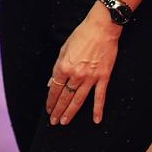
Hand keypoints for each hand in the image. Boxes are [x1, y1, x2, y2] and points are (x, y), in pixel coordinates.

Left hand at [45, 9, 119, 125]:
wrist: (102, 28)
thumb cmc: (81, 35)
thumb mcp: (63, 49)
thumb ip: (57, 67)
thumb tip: (50, 82)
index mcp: (64, 66)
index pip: (54, 89)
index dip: (50, 100)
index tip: (48, 109)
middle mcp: (76, 75)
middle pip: (65, 97)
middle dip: (58, 110)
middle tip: (54, 121)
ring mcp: (90, 78)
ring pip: (78, 100)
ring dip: (70, 112)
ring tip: (64, 122)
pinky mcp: (103, 77)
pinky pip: (100, 97)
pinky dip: (98, 109)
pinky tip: (96, 120)